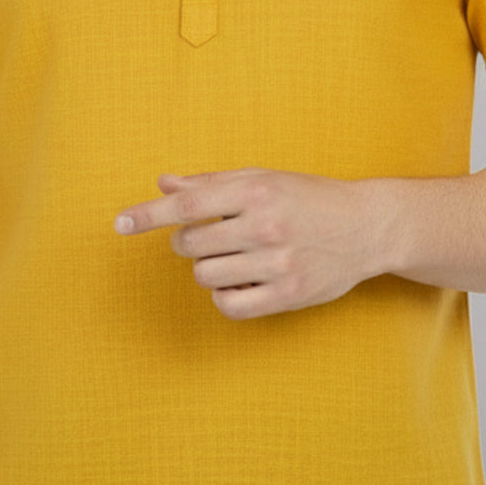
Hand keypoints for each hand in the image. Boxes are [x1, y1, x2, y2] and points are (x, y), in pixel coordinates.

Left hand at [114, 168, 388, 319]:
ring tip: (235, 257)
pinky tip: (241, 281)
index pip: (187, 204)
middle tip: (217, 235)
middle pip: (190, 243)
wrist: (365, 226)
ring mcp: (277, 261)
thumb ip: (211, 183)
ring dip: (209, 268)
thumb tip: (164, 183)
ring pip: (205, 275)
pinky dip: (225, 295)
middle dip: (191, 241)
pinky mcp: (287, 294)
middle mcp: (265, 224)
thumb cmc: (307, 197)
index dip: (148, 214)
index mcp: (255, 189)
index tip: (120, 224)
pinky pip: (228, 305)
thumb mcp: (262, 178)